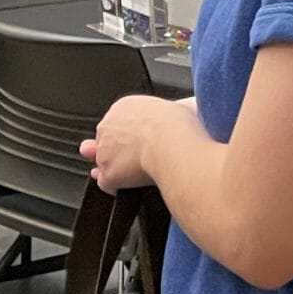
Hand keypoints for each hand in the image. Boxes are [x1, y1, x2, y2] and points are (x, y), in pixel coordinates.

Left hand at [82, 94, 202, 191]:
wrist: (175, 143)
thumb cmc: (183, 126)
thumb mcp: (183, 106)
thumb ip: (175, 110)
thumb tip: (188, 112)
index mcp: (125, 107)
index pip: (121, 123)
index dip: (132, 137)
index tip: (143, 144)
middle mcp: (108, 125)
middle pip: (109, 142)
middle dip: (122, 153)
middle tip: (142, 160)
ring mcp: (104, 149)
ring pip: (106, 162)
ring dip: (120, 169)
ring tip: (141, 173)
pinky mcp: (107, 171)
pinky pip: (107, 183)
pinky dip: (117, 187)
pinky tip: (133, 187)